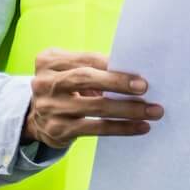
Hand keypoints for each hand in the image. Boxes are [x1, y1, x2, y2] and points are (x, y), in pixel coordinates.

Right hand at [23, 49, 162, 149]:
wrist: (37, 120)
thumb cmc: (65, 89)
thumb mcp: (70, 71)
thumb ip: (94, 68)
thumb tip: (135, 73)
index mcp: (49, 61)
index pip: (87, 59)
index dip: (113, 66)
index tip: (139, 74)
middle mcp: (44, 83)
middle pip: (86, 79)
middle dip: (119, 83)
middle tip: (145, 89)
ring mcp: (49, 107)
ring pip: (95, 107)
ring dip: (128, 110)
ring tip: (153, 111)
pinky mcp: (57, 130)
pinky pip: (96, 128)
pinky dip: (121, 127)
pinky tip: (140, 127)